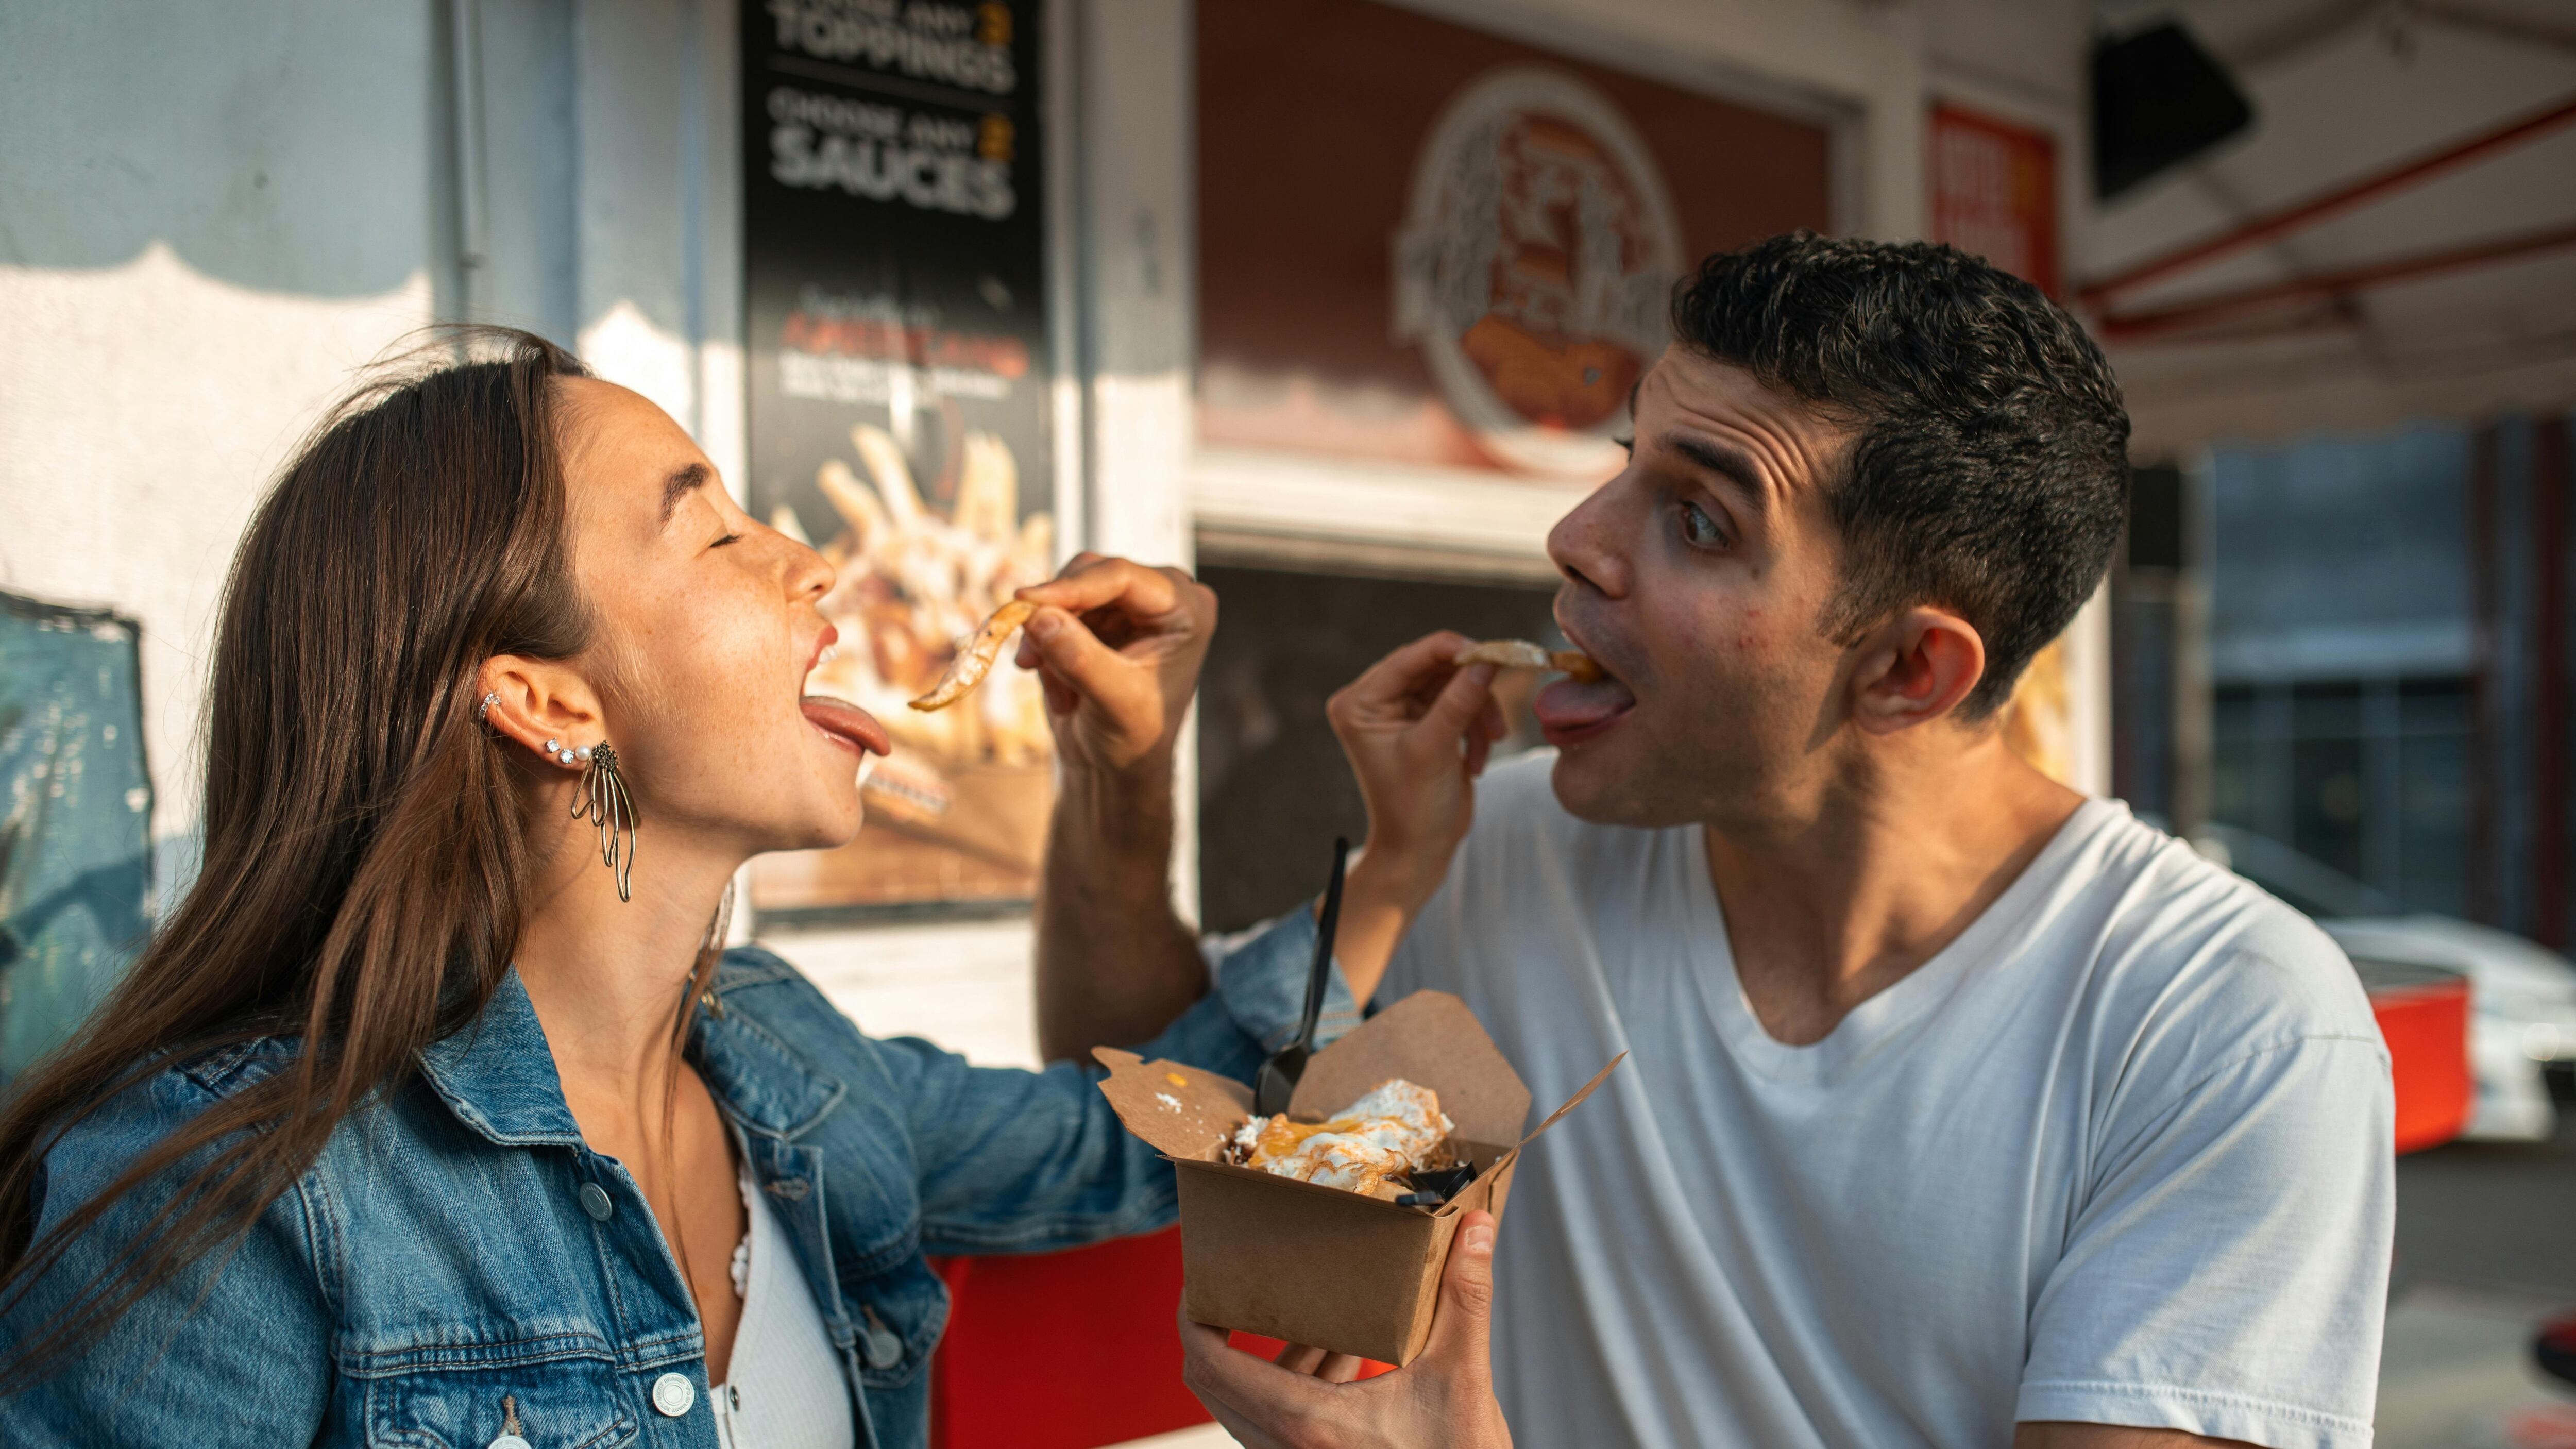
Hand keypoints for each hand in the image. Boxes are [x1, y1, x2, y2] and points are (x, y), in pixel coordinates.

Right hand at [1011, 553, 1217, 779]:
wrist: (1118, 766)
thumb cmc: (1135, 740)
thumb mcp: (1113, 702)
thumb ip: (1079, 658)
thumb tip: (1037, 617)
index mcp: (1188, 610)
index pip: (1123, 577)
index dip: (1072, 587)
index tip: (1025, 600)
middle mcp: (1162, 597)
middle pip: (1091, 574)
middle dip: (1055, 612)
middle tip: (1029, 655)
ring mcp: (1128, 605)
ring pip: (1066, 592)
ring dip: (1047, 637)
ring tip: (1059, 689)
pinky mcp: (1098, 617)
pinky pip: (1054, 613)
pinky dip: (1045, 647)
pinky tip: (1059, 689)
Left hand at [1180, 1211, 1511, 1448]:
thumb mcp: (1461, 1376)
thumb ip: (1465, 1298)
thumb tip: (1477, 1228)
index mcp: (1306, 1422)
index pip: (1210, 1366)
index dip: (1191, 1318)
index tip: (1200, 1278)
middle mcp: (1286, 1448)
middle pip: (1214, 1381)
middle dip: (1221, 1329)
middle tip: (1239, 1282)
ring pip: (1250, 1399)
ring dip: (1274, 1351)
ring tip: (1317, 1305)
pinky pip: (1280, 1416)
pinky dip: (1299, 1378)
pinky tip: (1349, 1347)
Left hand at [1323, 632, 1504, 967]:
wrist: (1420, 850)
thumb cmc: (1414, 807)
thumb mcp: (1434, 750)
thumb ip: (1458, 702)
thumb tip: (1486, 659)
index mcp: (1360, 702)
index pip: (1411, 657)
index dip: (1455, 650)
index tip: (1495, 654)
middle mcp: (1376, 700)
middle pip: (1436, 668)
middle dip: (1470, 689)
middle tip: (1498, 704)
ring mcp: (1402, 711)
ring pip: (1455, 685)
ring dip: (1478, 713)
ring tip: (1489, 745)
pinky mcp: (1425, 723)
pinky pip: (1460, 705)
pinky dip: (1475, 728)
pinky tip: (1475, 762)